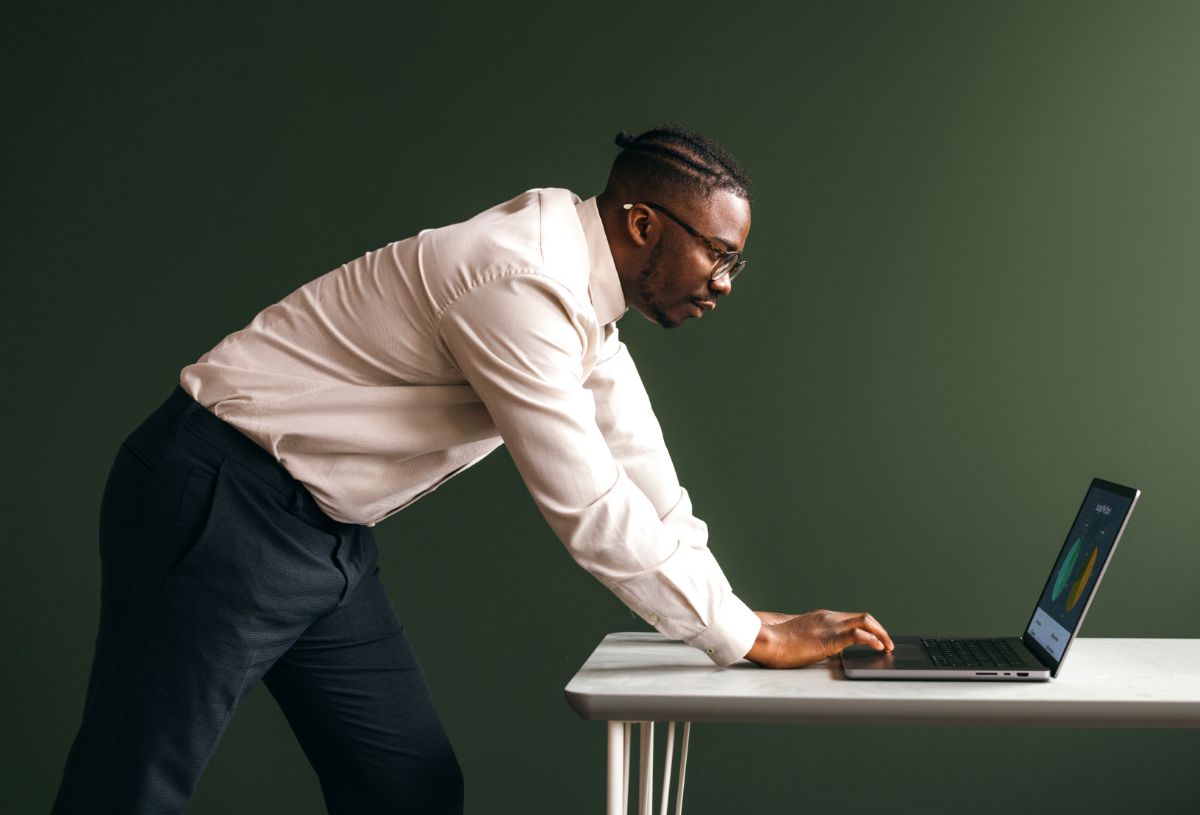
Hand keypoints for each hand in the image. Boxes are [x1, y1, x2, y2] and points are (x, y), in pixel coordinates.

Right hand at [744, 609, 893, 668]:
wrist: (766, 641)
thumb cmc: (776, 643)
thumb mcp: (800, 638)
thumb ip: (815, 639)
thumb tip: (827, 650)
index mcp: (821, 617)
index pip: (852, 618)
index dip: (868, 628)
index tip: (876, 639)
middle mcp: (828, 617)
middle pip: (863, 617)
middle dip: (879, 630)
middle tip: (887, 644)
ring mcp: (830, 625)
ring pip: (866, 621)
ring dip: (881, 634)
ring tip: (887, 647)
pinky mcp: (830, 637)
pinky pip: (859, 634)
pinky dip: (873, 640)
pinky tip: (879, 648)